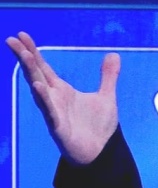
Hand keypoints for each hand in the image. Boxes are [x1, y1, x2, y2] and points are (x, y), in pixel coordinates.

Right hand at [6, 32, 119, 164]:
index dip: (33, 52)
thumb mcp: (107, 96)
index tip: (21, 35)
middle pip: (36, 74)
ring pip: (39, 90)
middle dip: (25, 57)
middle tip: (12, 39)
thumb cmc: (98, 127)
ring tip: (24, 56)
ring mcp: (54, 113)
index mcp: (62, 91)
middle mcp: (54, 99)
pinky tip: (38, 86)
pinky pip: (50, 112)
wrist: (101, 153)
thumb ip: (108, 76)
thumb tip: (114, 54)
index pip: (43, 67)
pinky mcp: (59, 128)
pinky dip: (44, 99)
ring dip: (32, 73)